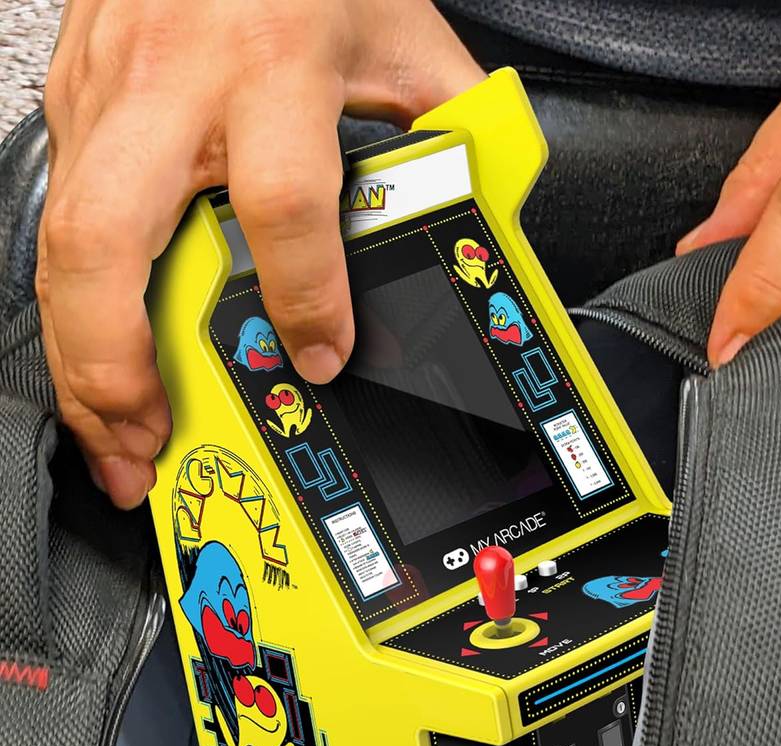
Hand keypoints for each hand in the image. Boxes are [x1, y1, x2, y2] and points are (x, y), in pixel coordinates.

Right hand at [39, 0, 482, 507]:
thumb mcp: (401, 33)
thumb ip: (449, 123)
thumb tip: (489, 201)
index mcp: (271, 61)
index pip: (283, 204)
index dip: (305, 297)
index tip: (319, 360)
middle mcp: (170, 82)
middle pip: (110, 240)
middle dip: (121, 360)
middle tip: (154, 437)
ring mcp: (106, 95)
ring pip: (62, 246)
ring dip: (82, 357)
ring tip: (117, 432)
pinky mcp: (76, 106)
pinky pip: (57, 224)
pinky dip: (72, 309)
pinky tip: (99, 359)